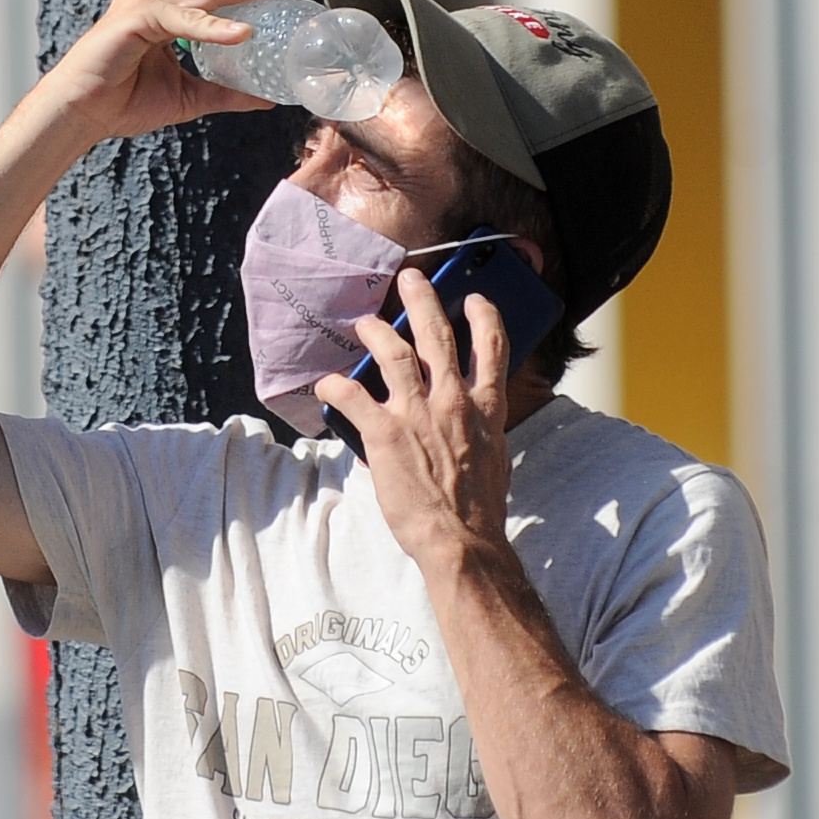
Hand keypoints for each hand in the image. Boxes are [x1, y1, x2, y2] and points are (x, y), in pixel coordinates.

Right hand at [34, 0, 297, 146]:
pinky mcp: (134, 17)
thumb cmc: (123, 102)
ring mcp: (141, 1)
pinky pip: (182, 19)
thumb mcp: (189, 95)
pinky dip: (213, 26)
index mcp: (163, 6)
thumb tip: (266, 99)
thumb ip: (225, 91)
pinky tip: (243, 32)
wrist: (81, 114)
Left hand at [311, 266, 514, 584]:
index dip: (483, 317)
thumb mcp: (493, 457)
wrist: (462, 539)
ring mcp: (417, 413)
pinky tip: (324, 384)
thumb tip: (463, 427)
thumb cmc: (479, 508)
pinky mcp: (384, 432)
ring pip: (392, 352)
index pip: (491, 348)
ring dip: (375, 331)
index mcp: (484, 408)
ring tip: (365, 321)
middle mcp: (452, 400)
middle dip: (422, 301)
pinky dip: (334, 386)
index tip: (474, 299)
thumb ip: (478, 430)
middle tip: (411, 279)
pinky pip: (351, 395)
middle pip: (437, 335)